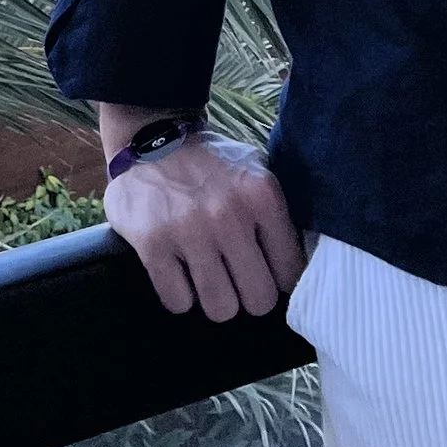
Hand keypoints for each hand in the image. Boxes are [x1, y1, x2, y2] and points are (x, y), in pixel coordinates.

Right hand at [106, 131, 304, 320]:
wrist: (150, 138)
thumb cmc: (210, 164)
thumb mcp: (255, 173)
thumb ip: (276, 216)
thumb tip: (296, 268)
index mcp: (262, 197)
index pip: (291, 272)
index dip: (280, 278)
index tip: (267, 272)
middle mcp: (229, 216)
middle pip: (259, 299)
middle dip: (250, 295)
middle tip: (238, 280)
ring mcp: (189, 232)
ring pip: (221, 308)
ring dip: (216, 299)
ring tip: (209, 276)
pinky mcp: (152, 246)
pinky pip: (177, 302)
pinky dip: (179, 294)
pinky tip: (179, 271)